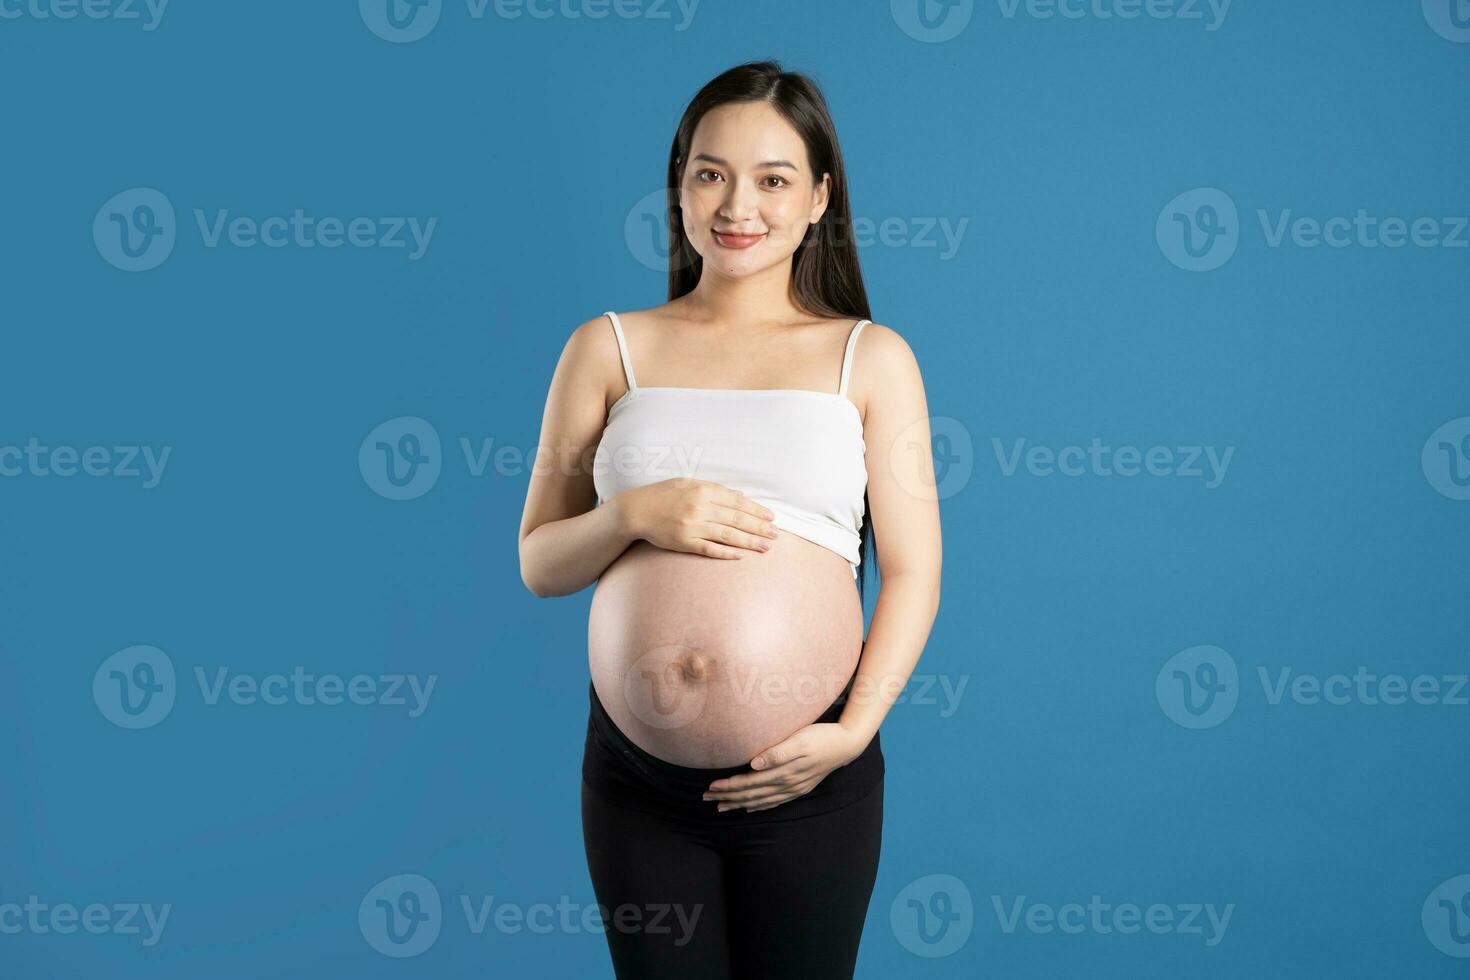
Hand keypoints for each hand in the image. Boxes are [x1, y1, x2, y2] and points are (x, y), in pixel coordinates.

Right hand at [619, 478, 778, 558]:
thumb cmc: (663, 494)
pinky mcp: (684, 543)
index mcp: (702, 490)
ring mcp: (692, 526)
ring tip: (766, 548)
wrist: (636, 510)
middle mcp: (699, 508)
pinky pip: (709, 549)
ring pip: (727, 535)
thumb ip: (715, 489)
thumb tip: (740, 496)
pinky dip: (725, 553)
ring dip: (749, 542)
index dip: (756, 510)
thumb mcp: (688, 484)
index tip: (771, 518)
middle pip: (737, 519)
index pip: (737, 502)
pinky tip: (740, 556)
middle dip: (759, 528)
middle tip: (776, 535)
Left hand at [702, 721, 868, 812]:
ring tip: (722, 806)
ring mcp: (795, 788)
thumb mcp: (801, 739)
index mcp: (785, 772)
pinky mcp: (800, 787)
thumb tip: (754, 764)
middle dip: (728, 796)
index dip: (729, 786)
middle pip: (752, 794)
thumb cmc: (822, 736)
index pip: (750, 782)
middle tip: (706, 798)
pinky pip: (775, 802)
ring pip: (761, 801)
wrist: (848, 744)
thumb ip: (778, 752)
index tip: (710, 786)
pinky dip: (760, 806)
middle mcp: (788, 784)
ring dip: (740, 803)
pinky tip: (751, 808)